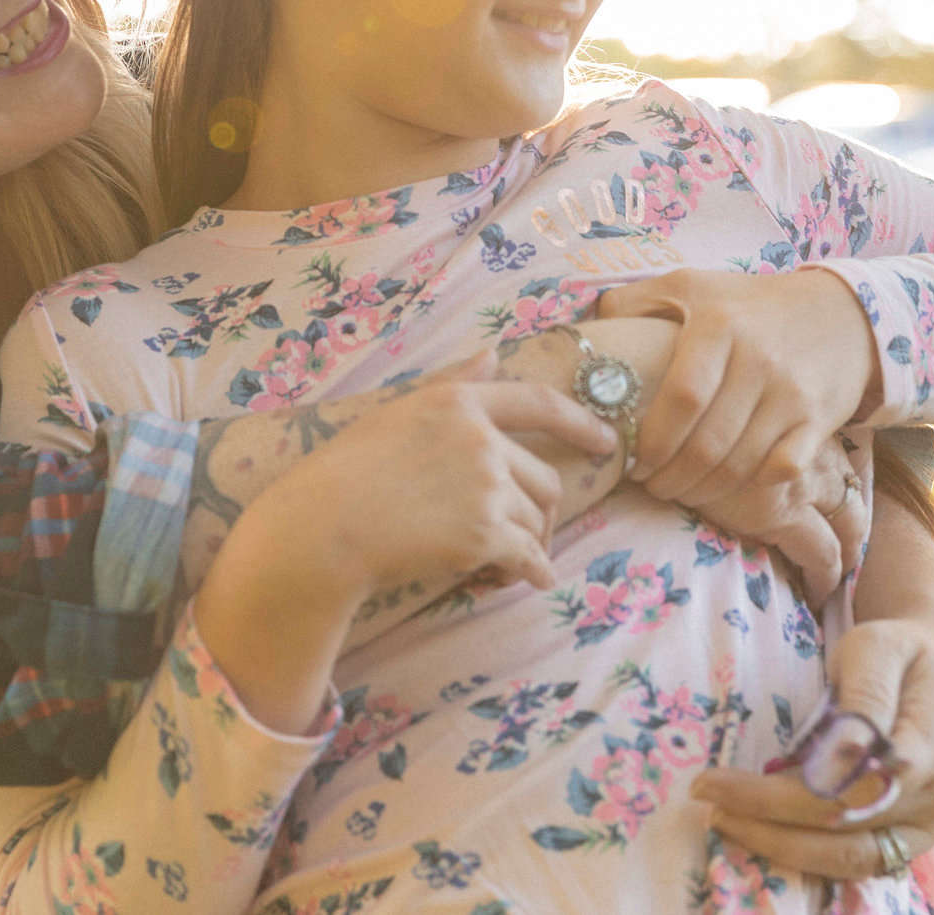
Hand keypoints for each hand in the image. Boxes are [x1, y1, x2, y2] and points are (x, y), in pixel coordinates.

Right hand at [241, 350, 616, 600]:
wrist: (326, 524)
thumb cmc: (350, 468)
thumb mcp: (401, 409)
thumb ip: (454, 383)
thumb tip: (493, 352)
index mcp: (461, 402)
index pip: (539, 402)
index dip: (581, 422)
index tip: (607, 440)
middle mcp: (482, 440)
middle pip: (545, 478)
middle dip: (543, 511)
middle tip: (530, 535)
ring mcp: (486, 488)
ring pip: (535, 520)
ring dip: (528, 544)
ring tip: (503, 562)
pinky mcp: (484, 535)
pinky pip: (529, 556)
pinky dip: (532, 572)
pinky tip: (528, 580)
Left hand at [598, 268, 879, 582]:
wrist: (840, 313)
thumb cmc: (748, 304)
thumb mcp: (691, 285)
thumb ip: (636, 301)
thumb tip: (590, 331)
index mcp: (719, 324)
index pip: (681, 397)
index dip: (652, 439)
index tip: (634, 461)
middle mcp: (758, 358)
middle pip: (707, 442)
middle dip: (672, 477)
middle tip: (652, 485)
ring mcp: (792, 393)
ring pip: (740, 464)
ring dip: (704, 490)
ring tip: (681, 491)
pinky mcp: (819, 420)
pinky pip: (782, 470)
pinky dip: (753, 487)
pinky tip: (729, 487)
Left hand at [690, 616, 933, 877]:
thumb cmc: (895, 650)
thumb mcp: (875, 649)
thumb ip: (862, 700)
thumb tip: (838, 760)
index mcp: (929, 744)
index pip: (846, 786)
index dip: (777, 794)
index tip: (714, 780)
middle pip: (840, 825)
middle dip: (764, 818)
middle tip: (703, 799)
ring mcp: (925, 825)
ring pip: (847, 857)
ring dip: (778, 845)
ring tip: (722, 820)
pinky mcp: (910, 839)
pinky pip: (855, 862)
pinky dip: (805, 855)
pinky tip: (760, 834)